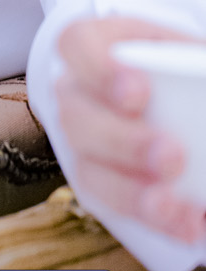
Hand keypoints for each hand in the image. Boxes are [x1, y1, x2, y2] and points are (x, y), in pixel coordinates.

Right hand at [56, 17, 205, 245]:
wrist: (177, 96)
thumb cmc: (180, 67)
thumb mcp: (190, 56)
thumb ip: (197, 71)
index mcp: (98, 45)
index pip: (77, 46)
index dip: (99, 70)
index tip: (138, 93)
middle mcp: (79, 93)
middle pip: (78, 116)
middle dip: (123, 142)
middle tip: (171, 157)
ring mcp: (84, 142)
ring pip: (89, 170)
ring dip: (133, 193)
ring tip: (174, 205)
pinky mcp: (102, 182)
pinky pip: (116, 208)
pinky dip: (155, 221)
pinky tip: (190, 225)